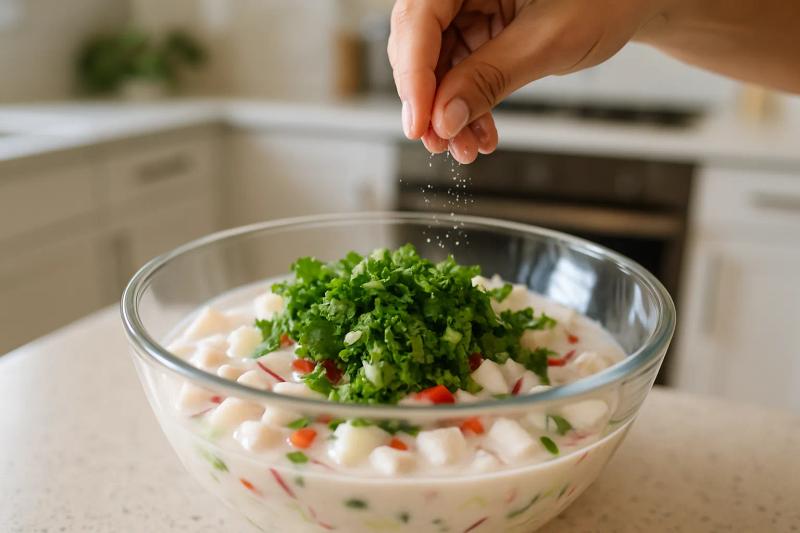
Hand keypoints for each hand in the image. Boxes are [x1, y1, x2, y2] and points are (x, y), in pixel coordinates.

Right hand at [388, 0, 662, 162]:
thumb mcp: (547, 40)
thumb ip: (490, 77)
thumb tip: (444, 118)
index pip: (419, 19)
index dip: (413, 75)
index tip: (419, 122)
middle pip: (419, 44)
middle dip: (430, 100)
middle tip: (439, 142)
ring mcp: (470, 6)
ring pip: (438, 66)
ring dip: (449, 112)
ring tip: (465, 147)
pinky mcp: (481, 29)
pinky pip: (461, 72)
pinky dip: (468, 105)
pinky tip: (479, 131)